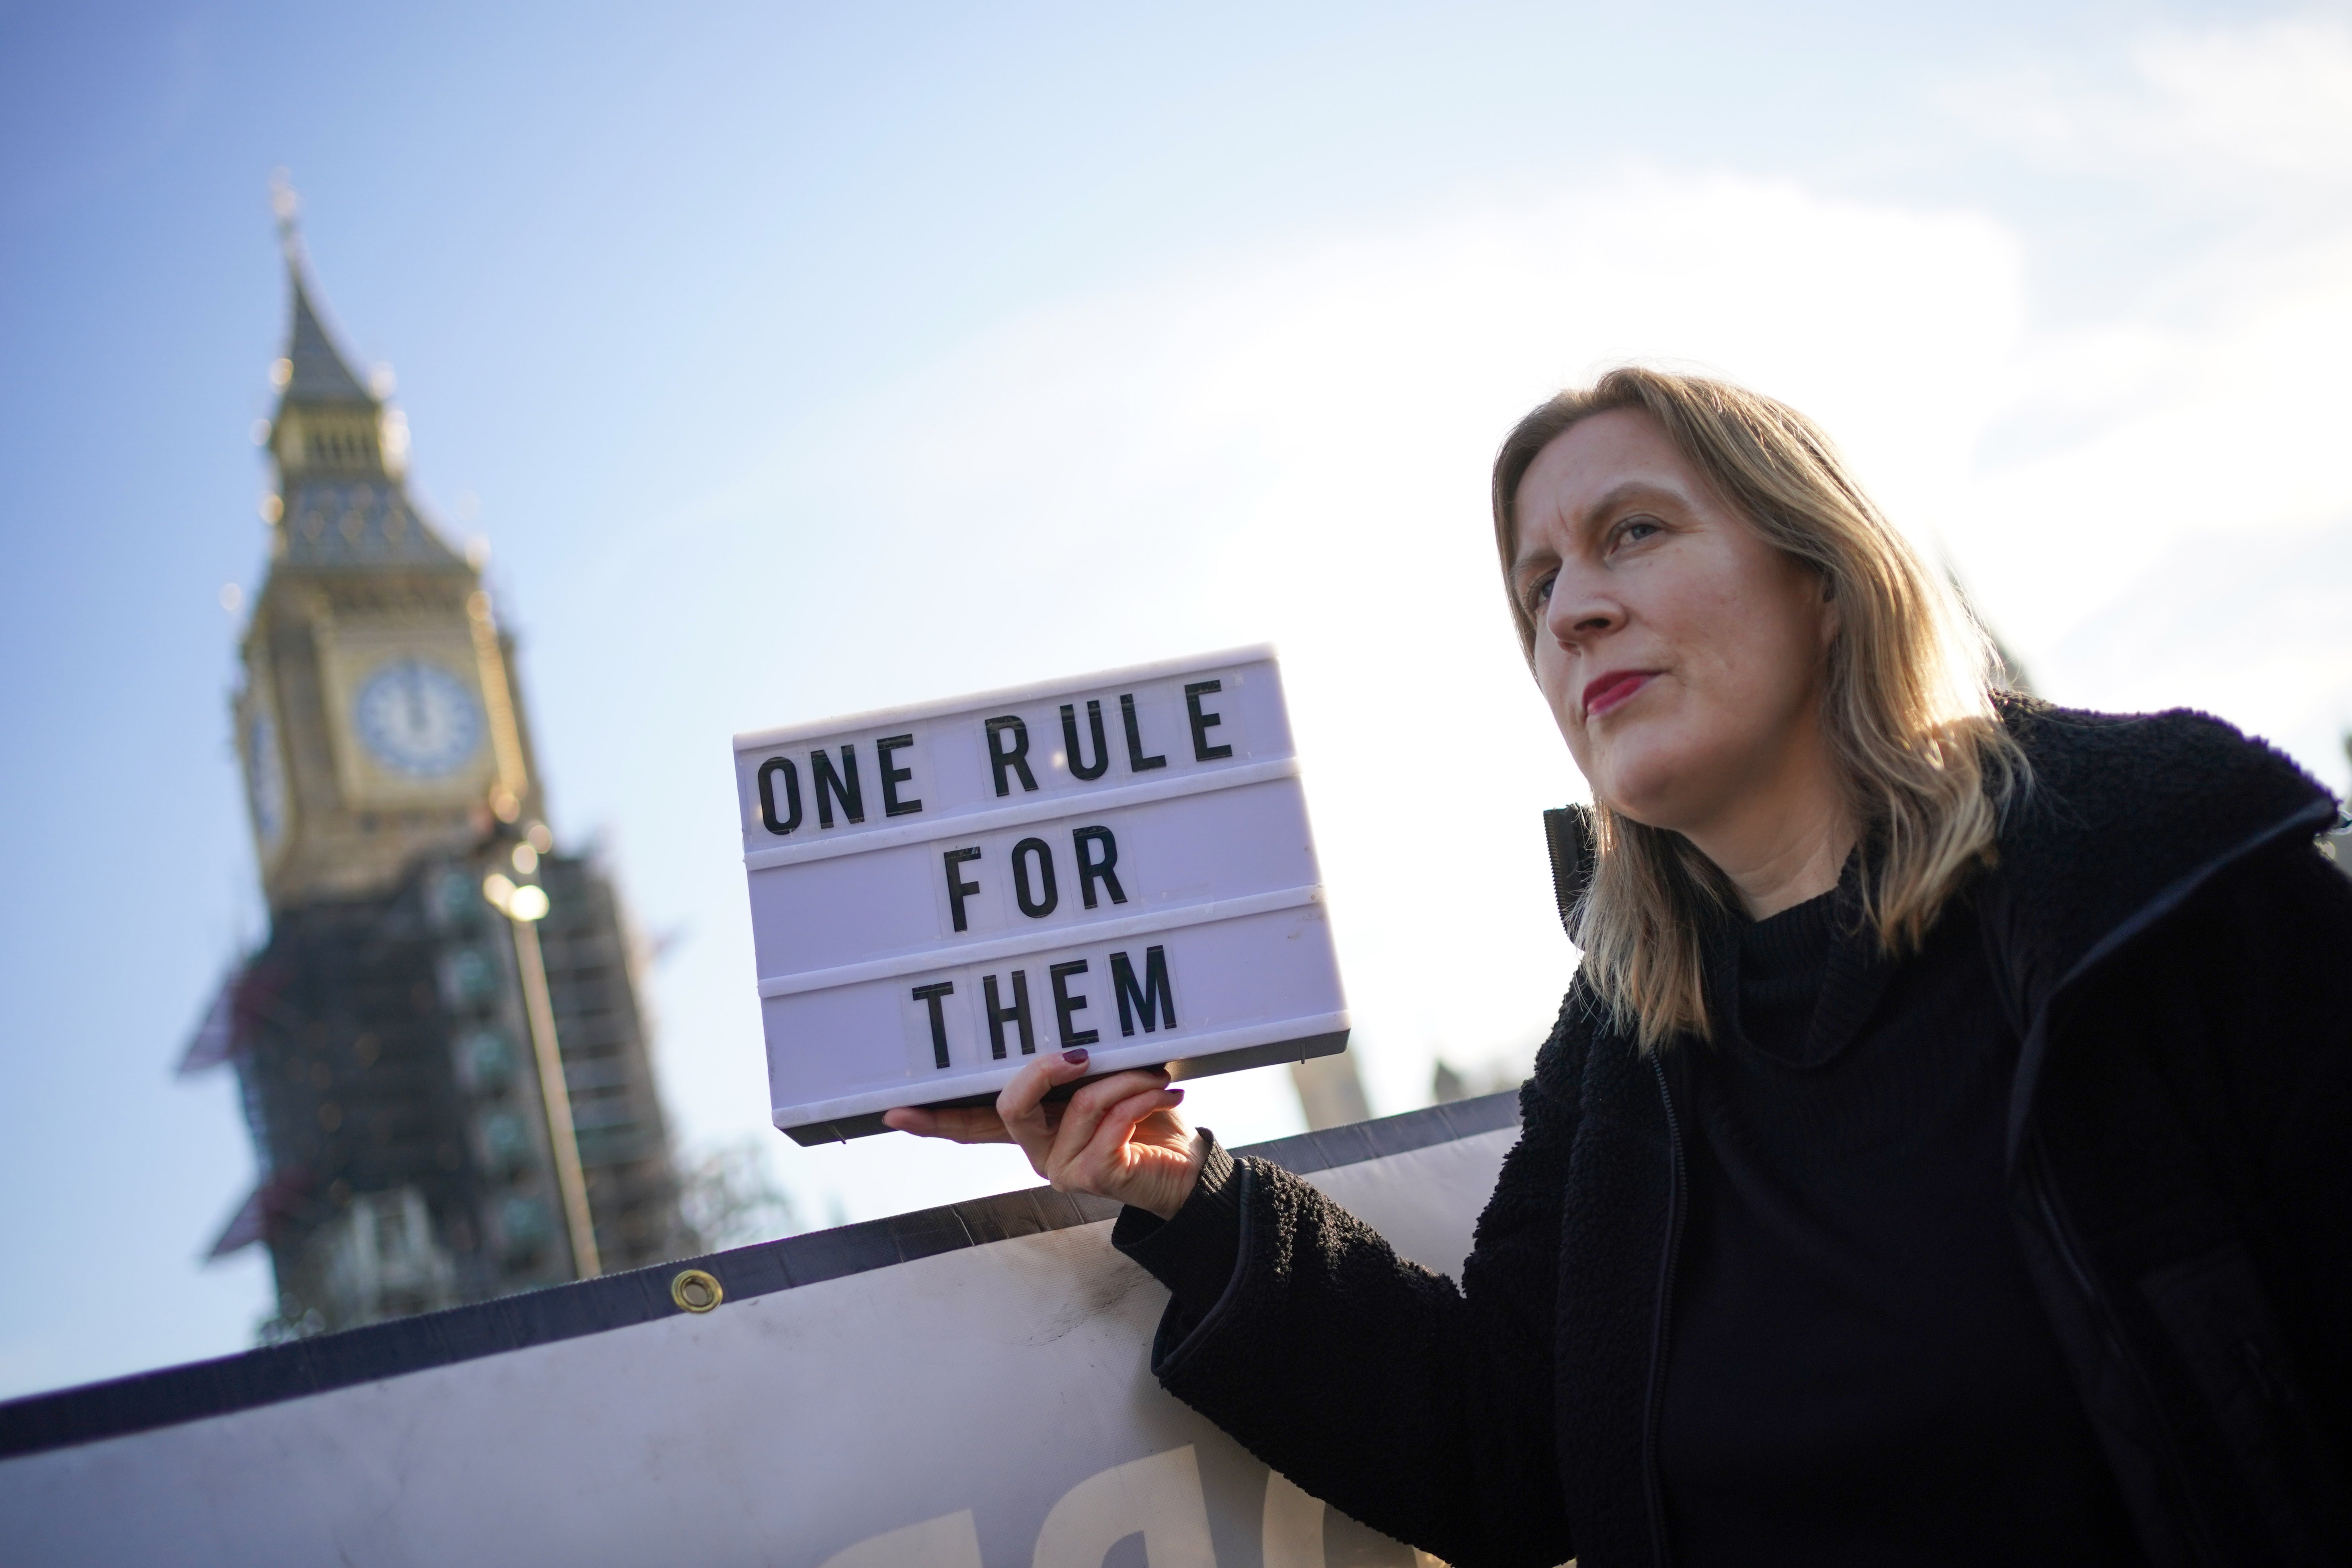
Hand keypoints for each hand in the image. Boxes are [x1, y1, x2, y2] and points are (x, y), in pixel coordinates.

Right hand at [882, 1049, 1206, 1219]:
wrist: (1191, 1166)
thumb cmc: (1149, 1119)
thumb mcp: (1107, 1081)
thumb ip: (1080, 1067)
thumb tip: (1071, 1035)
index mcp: (1034, 1127)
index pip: (971, 1123)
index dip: (933, 1118)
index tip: (894, 1113)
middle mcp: (1038, 1151)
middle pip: (1007, 1105)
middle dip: (1044, 1069)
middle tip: (1081, 1053)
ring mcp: (1062, 1168)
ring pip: (1076, 1104)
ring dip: (1125, 1080)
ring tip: (1157, 1079)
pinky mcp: (1093, 1177)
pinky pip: (1111, 1121)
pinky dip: (1143, 1098)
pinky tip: (1167, 1095)